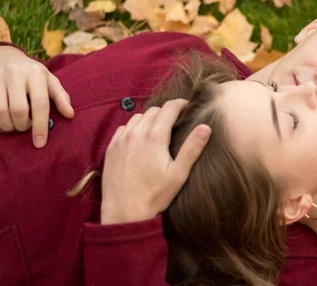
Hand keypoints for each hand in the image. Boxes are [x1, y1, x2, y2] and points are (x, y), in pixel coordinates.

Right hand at [0, 45, 73, 147]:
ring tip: (13, 126)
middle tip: (25, 127)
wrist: (1, 56)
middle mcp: (15, 72)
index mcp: (36, 72)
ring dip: (7, 126)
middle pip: (18, 110)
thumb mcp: (48, 80)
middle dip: (22, 126)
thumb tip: (70, 115)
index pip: (40, 103)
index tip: (40, 143)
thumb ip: (60, 97)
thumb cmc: (30, 74)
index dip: (40, 126)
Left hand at [100, 100, 210, 224]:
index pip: (169, 108)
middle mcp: (136, 133)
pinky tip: (139, 139)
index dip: (180, 104)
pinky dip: (133, 127)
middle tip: (175, 121)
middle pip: (153, 111)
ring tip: (157, 129)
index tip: (187, 106)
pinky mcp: (111, 148)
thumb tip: (205, 127)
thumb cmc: (154, 195)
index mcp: (155, 137)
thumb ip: (192, 148)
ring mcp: (121, 140)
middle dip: (166, 112)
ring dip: (149, 119)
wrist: (124, 212)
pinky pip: (123, 128)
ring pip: (137, 117)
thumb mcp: (178, 174)